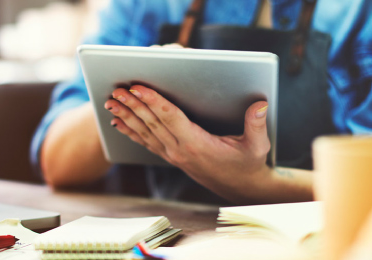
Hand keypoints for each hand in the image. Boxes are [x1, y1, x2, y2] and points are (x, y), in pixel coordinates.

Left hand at [104, 85, 273, 202]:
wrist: (239, 188)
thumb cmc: (248, 164)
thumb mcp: (257, 146)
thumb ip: (257, 124)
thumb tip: (260, 104)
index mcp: (196, 144)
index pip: (170, 118)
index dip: (153, 101)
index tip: (138, 88)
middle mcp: (179, 150)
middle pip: (151, 123)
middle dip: (132, 105)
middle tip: (116, 90)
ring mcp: (172, 155)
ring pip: (144, 132)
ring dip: (126, 115)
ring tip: (110, 101)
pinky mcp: (170, 156)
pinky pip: (145, 142)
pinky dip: (130, 130)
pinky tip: (117, 121)